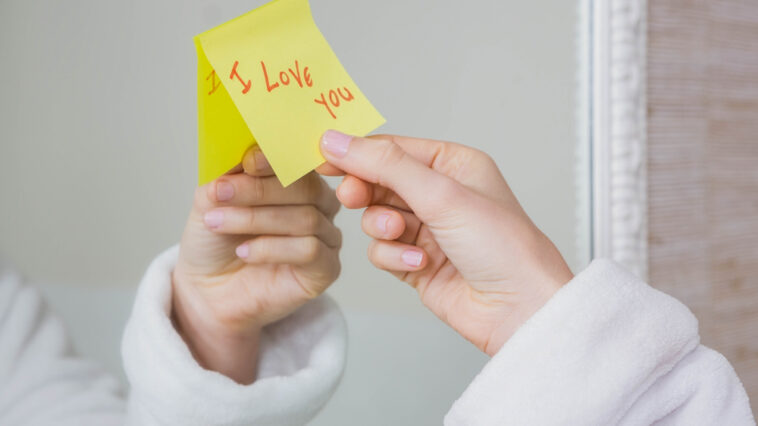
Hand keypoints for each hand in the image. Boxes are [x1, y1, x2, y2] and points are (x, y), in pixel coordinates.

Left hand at [172, 147, 340, 382]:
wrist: (208, 290)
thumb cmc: (216, 241)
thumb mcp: (213, 198)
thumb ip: (230, 173)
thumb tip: (246, 150)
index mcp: (298, 178)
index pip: (299, 159)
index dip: (276, 157)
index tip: (246, 160)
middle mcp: (319, 204)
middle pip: (305, 187)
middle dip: (259, 189)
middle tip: (221, 193)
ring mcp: (326, 237)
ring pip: (305, 218)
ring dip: (255, 219)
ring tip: (218, 222)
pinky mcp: (326, 270)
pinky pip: (310, 250)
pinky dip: (272, 248)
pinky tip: (244, 252)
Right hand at [318, 131, 572, 355]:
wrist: (519, 309)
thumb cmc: (501, 245)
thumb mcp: (441, 194)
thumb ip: (385, 166)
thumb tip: (339, 141)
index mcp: (453, 165)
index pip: (392, 149)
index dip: (357, 153)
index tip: (323, 157)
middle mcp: (440, 195)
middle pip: (379, 182)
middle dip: (367, 192)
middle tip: (353, 197)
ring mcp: (427, 230)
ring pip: (375, 218)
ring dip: (383, 228)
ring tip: (403, 236)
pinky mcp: (416, 262)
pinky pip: (382, 250)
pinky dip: (393, 256)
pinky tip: (417, 263)